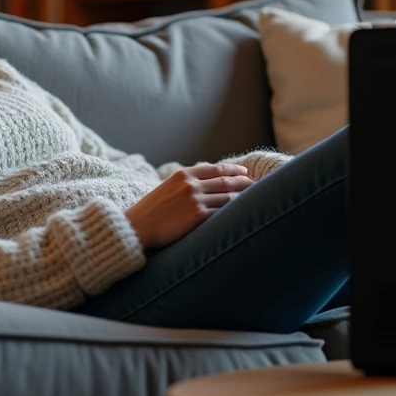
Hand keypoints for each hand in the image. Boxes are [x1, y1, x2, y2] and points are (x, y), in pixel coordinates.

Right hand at [125, 163, 255, 249]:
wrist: (136, 227)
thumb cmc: (150, 212)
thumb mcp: (166, 189)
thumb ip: (185, 184)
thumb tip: (206, 184)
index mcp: (183, 174)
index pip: (216, 168)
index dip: (235, 170)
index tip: (246, 172)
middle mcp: (190, 184)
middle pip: (227, 180)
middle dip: (246, 182)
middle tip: (259, 185)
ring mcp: (195, 200)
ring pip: (228, 196)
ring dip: (245, 197)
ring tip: (258, 199)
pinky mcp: (197, 217)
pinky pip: (223, 212)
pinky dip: (236, 211)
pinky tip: (244, 213)